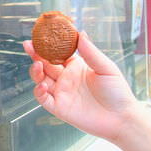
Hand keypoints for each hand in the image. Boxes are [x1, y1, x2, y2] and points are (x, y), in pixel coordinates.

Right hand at [24, 32, 138, 142]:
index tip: (41, 35)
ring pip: (40, 80)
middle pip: (45, 64)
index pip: (57, 53)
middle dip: (35, 55)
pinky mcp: (59, 108)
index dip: (47, 45)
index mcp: (76, 67)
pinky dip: (39, 91)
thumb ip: (90, 52)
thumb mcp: (106, 68)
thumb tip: (80, 32)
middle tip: (28, 45)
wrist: (121, 118)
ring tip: (37, 65)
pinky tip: (43, 85)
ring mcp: (61, 93)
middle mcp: (66, 79)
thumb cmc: (117, 92)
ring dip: (35, 71)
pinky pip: (43, 98)